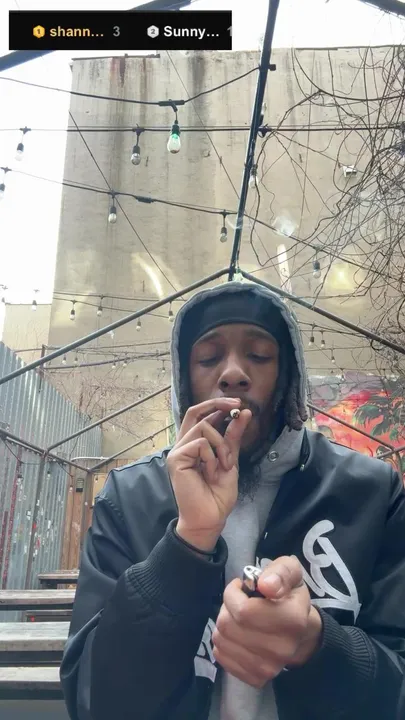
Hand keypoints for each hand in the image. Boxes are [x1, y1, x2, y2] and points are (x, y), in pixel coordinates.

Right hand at [167, 398, 251, 550]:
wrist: (211, 517)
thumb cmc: (218, 494)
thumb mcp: (230, 459)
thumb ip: (233, 437)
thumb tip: (244, 413)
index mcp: (194, 444)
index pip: (200, 415)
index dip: (217, 405)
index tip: (238, 405)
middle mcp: (183, 445)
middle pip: (195, 412)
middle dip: (218, 404)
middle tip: (237, 406)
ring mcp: (178, 451)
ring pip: (204, 428)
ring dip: (222, 445)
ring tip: (224, 465)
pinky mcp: (176, 459)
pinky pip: (200, 444)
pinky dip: (212, 457)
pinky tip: (212, 472)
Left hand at [212, 556, 322, 687]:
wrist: (301, 632)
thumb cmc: (289, 595)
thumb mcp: (289, 571)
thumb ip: (279, 572)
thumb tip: (265, 585)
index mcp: (292, 619)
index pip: (243, 610)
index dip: (233, 593)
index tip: (241, 587)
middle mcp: (282, 648)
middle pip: (228, 625)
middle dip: (227, 608)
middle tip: (239, 602)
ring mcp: (269, 668)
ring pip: (221, 641)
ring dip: (224, 624)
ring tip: (238, 617)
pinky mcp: (257, 679)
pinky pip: (221, 657)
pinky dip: (223, 642)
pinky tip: (237, 634)